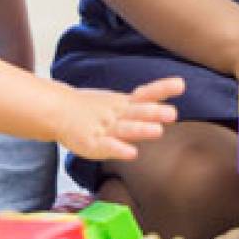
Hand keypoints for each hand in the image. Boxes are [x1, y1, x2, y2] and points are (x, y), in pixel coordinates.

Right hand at [53, 77, 183, 160]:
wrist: (58, 110)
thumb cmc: (93, 109)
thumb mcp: (119, 102)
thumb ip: (143, 101)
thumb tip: (170, 98)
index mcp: (124, 103)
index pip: (146, 94)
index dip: (162, 89)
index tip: (181, 84)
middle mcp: (117, 114)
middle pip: (138, 112)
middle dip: (154, 112)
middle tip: (172, 113)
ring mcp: (105, 128)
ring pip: (125, 128)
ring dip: (141, 129)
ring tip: (157, 131)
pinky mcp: (92, 143)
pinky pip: (107, 146)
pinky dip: (118, 149)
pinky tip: (132, 153)